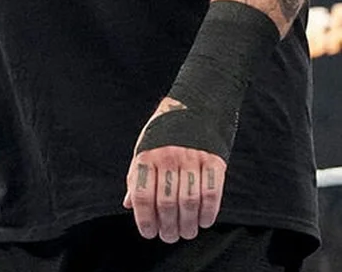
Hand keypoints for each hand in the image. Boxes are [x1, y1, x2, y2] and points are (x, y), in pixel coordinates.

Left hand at [122, 97, 225, 242]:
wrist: (196, 104)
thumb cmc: (165, 131)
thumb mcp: (143, 148)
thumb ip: (136, 177)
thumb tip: (127, 204)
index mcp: (146, 156)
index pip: (141, 196)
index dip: (144, 219)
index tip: (149, 233)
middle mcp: (168, 158)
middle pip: (166, 203)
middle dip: (168, 227)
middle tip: (170, 237)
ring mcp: (192, 159)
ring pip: (189, 202)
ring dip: (188, 224)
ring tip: (186, 233)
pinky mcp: (214, 160)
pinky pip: (212, 193)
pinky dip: (209, 212)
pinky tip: (204, 221)